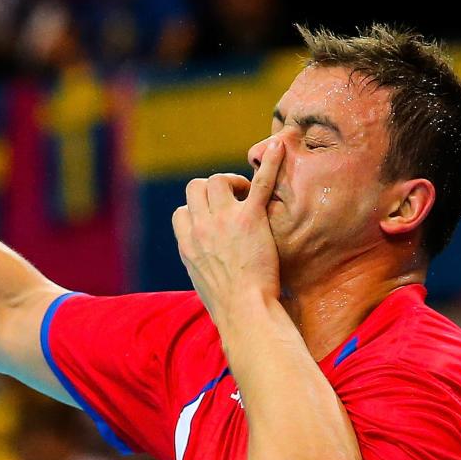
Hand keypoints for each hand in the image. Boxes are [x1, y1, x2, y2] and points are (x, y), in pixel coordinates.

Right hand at [171, 138, 284, 326]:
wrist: (245, 311)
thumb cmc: (229, 306)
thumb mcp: (201, 283)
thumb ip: (199, 261)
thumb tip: (204, 260)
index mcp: (186, 244)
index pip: (181, 212)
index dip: (197, 212)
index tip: (212, 222)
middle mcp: (200, 227)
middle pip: (197, 188)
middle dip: (212, 190)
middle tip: (232, 202)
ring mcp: (223, 220)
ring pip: (218, 180)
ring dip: (232, 182)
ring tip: (247, 195)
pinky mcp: (250, 218)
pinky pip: (259, 182)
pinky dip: (270, 163)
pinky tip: (278, 147)